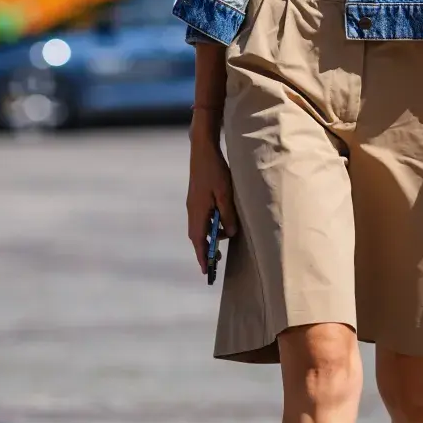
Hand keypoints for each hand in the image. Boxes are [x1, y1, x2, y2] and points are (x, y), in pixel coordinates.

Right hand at [187, 134, 237, 272]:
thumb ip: (228, 215)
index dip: (202, 256)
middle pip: (197, 236)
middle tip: (216, 260)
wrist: (202, 151)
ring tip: (221, 242)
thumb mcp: (225, 194)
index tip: (206, 271)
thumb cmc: (215, 171)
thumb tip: (229, 233)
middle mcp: (192, 210)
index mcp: (198, 211)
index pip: (198, 240)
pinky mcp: (195, 199)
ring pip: (198, 227)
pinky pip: (200, 219)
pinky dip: (207, 227)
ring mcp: (193, 204)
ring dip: (208, 237)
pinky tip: (218, 224)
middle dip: (205, 249)